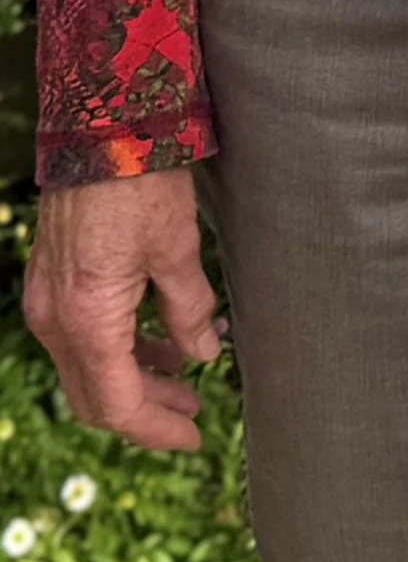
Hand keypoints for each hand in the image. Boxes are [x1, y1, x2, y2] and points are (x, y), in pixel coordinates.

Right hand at [26, 171, 222, 452]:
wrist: (100, 125)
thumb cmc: (142, 183)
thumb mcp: (178, 249)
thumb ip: (190, 311)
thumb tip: (205, 355)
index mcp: (87, 321)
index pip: (117, 404)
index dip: (157, 428)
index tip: (195, 437)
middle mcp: (55, 319)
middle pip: (95, 395)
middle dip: (146, 409)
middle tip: (194, 412)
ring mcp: (47, 300)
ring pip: (86, 367)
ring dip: (133, 378)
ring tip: (186, 373)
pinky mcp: (53, 280)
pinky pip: (80, 336)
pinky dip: (118, 348)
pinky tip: (159, 338)